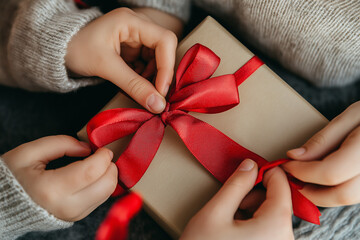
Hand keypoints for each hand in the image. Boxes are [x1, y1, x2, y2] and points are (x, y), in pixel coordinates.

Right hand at [1, 135, 116, 220]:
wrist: (5, 206)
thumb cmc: (14, 177)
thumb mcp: (28, 153)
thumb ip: (60, 144)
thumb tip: (87, 148)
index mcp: (51, 189)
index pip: (91, 172)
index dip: (103, 157)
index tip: (103, 148)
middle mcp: (66, 206)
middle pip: (106, 185)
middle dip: (110, 167)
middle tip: (102, 156)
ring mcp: (73, 214)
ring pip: (106, 194)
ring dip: (108, 176)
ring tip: (96, 164)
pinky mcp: (77, 217)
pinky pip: (100, 200)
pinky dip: (102, 185)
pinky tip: (92, 176)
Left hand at [65, 8, 177, 112]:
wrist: (58, 51)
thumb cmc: (76, 50)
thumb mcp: (106, 67)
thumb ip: (133, 86)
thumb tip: (158, 105)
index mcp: (131, 21)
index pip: (164, 40)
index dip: (167, 66)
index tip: (161, 90)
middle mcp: (137, 26)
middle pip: (164, 50)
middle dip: (160, 74)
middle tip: (153, 94)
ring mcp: (135, 38)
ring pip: (157, 60)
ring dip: (152, 78)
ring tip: (139, 90)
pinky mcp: (132, 50)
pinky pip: (147, 66)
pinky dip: (144, 79)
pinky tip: (134, 86)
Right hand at [180, 159, 293, 239]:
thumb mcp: (216, 213)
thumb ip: (236, 185)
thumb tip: (250, 165)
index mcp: (276, 226)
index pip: (281, 184)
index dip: (265, 171)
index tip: (249, 169)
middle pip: (278, 201)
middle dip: (255, 195)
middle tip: (233, 201)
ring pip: (273, 216)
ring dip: (253, 210)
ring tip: (230, 218)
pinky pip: (269, 230)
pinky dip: (254, 223)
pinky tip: (235, 230)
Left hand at [283, 101, 359, 206]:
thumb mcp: (351, 116)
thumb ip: (323, 139)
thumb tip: (294, 157)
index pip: (330, 173)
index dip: (302, 172)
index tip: (286, 165)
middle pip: (341, 195)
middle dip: (310, 191)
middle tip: (292, 179)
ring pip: (348, 199)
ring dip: (322, 194)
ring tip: (305, 177)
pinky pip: (356, 194)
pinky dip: (336, 190)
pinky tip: (323, 178)